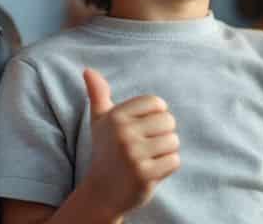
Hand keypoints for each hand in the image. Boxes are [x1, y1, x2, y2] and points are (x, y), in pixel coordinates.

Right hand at [81, 68, 179, 216]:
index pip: (157, 103)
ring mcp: (133, 155)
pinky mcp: (144, 175)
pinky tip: (150, 171)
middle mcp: (123, 133)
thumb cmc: (105, 151)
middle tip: (145, 147)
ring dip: (165, 152)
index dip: (156, 116)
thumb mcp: (99, 121)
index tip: (142, 129)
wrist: (101, 192)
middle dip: (162, 135)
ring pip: (174, 141)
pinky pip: (174, 161)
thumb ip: (98, 94)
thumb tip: (88, 70)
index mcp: (116, 116)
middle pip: (169, 121)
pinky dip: (167, 167)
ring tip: (147, 159)